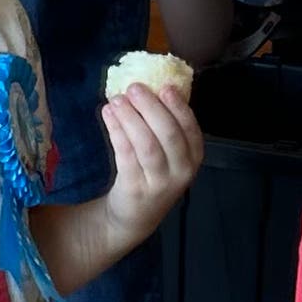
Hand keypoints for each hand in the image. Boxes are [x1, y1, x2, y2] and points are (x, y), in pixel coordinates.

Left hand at [99, 81, 202, 231]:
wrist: (135, 216)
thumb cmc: (153, 175)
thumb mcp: (170, 155)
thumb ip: (167, 126)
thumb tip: (152, 85)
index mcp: (193, 157)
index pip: (190, 128)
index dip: (178, 106)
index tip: (164, 86)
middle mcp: (180, 171)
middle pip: (168, 134)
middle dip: (151, 107)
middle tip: (134, 86)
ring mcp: (159, 183)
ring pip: (146, 144)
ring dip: (130, 117)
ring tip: (117, 99)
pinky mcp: (135, 188)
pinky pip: (126, 154)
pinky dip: (117, 131)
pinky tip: (108, 115)